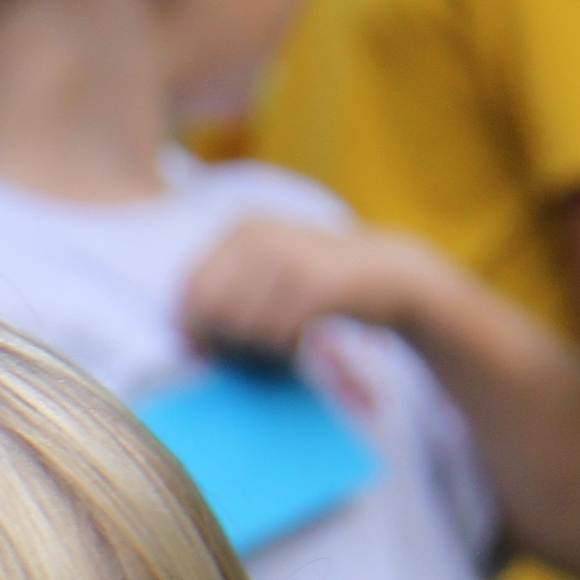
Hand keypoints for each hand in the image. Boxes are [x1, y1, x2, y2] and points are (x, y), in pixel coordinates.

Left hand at [181, 214, 449, 362]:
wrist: (393, 272)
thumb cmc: (320, 281)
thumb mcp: (268, 269)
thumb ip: (226, 293)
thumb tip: (186, 342)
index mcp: (241, 228)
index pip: (190, 286)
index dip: (189, 325)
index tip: (205, 352)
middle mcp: (259, 236)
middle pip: (210, 308)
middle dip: (223, 339)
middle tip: (251, 351)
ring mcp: (288, 257)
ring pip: (241, 324)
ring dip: (257, 347)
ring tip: (283, 342)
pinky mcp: (315, 284)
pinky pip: (276, 334)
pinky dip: (285, 348)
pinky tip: (303, 341)